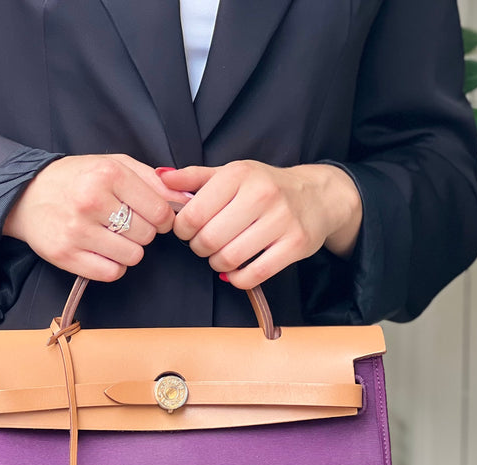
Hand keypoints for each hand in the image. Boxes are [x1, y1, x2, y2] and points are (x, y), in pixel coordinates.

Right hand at [3, 155, 187, 282]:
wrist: (26, 195)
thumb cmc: (76, 179)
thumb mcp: (114, 165)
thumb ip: (153, 180)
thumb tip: (188, 198)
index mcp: (108, 174)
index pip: (160, 212)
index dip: (162, 219)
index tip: (151, 216)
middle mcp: (92, 201)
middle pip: (147, 236)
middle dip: (143, 232)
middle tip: (125, 224)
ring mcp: (77, 230)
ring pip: (132, 257)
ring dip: (128, 250)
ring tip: (111, 236)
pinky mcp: (66, 255)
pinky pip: (111, 273)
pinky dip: (112, 266)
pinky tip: (101, 251)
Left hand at [160, 162, 362, 289]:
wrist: (317, 196)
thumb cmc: (266, 186)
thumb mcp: (231, 174)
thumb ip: (194, 177)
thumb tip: (160, 177)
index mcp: (239, 175)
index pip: (192, 214)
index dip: (182, 230)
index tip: (187, 231)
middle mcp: (262, 194)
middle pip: (209, 239)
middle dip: (199, 248)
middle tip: (204, 244)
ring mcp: (281, 220)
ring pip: (229, 259)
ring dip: (217, 263)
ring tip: (221, 254)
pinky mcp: (296, 244)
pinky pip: (254, 275)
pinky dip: (238, 279)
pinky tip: (237, 270)